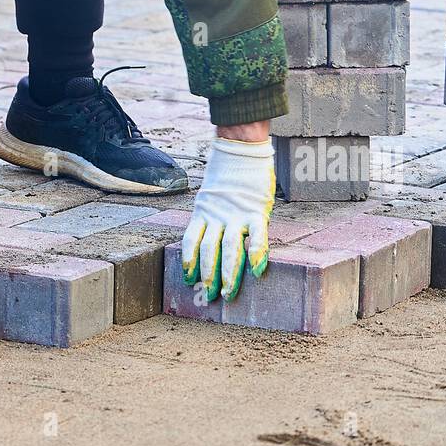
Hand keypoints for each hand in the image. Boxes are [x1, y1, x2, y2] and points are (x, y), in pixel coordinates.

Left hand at [181, 137, 274, 301]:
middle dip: (209, 276)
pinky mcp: (256, 211)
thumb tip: (209, 237)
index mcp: (203, 213)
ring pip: (229, 249)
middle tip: (210, 296)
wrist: (241, 149)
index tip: (188, 280)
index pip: (192, 242)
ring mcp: (235, 215)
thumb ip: (210, 216)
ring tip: (228, 292)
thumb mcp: (210, 196)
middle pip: (209, 252)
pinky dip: (256, 252)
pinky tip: (257, 269)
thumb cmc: (228, 176)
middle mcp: (216, 217)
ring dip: (228, 273)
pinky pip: (256, 235)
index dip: (188, 262)